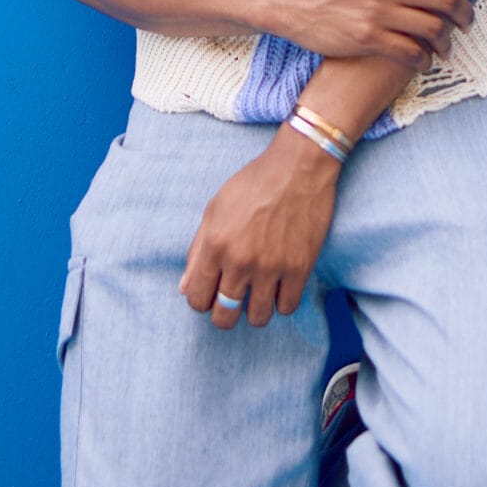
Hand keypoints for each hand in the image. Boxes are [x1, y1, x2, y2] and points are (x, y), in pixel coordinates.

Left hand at [180, 127, 340, 328]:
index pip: (197, 299)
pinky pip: (287, 307)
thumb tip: (186, 288)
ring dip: (256, 310)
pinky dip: (282, 303)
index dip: (201, 302)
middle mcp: (240, 261)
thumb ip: (197, 252)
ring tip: (259, 294)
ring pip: (258, 317)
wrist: (298, 169)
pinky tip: (280, 288)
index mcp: (215, 246)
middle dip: (225, 314)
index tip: (211, 295)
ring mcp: (271, 267)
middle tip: (233, 301)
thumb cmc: (253, 184)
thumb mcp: (215, 210)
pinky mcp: (300, 268)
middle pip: (225, 316)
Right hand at [269, 0, 481, 63]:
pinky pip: (409, 52)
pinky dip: (424, 59)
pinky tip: (426, 58)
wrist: (289, 2)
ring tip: (449, 43)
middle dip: (466, 12)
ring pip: (431, 28)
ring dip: (447, 40)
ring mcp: (376, 14)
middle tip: (469, 18)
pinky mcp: (366, 40)